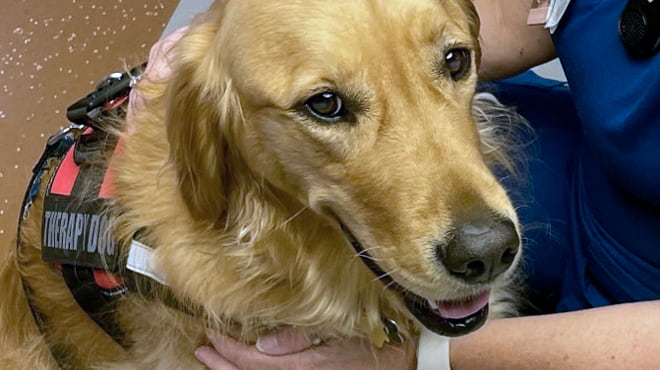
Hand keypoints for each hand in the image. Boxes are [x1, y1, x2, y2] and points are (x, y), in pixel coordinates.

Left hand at [194, 328, 416, 369]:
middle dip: (223, 365)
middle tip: (202, 351)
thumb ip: (299, 339)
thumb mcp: (339, 332)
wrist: (408, 357)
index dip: (229, 351)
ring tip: (215, 360)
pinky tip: (250, 366)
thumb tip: (262, 345)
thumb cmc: (375, 337)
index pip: (255, 362)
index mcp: (307, 366)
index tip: (211, 336)